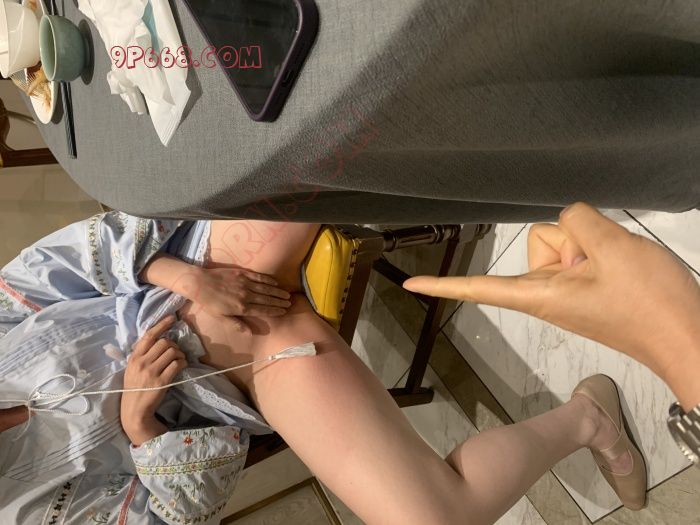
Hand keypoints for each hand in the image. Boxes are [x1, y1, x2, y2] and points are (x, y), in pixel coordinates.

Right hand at [121, 315, 187, 444]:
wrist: (134, 409)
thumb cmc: (134, 387)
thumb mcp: (132, 368)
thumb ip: (142, 354)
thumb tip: (158, 339)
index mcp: (134, 357)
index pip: (149, 335)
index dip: (162, 324)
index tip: (172, 318)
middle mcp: (142, 362)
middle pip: (165, 342)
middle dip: (174, 345)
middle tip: (175, 352)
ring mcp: (151, 372)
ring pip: (173, 352)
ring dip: (180, 354)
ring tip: (179, 360)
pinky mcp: (161, 381)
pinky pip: (177, 365)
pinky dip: (182, 363)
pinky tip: (181, 367)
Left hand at [191, 267, 291, 318]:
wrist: (200, 283)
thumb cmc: (209, 303)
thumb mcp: (221, 318)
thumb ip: (236, 325)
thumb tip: (250, 334)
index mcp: (242, 308)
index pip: (263, 310)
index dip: (274, 311)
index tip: (284, 311)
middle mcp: (246, 295)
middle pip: (267, 299)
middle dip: (279, 302)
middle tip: (289, 303)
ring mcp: (245, 283)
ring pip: (265, 288)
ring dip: (277, 292)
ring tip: (286, 294)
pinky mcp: (242, 273)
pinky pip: (259, 277)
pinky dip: (268, 280)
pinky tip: (275, 283)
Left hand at [404, 203, 699, 408]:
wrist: (688, 336)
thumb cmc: (648, 302)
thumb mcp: (613, 248)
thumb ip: (577, 222)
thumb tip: (567, 223)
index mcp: (539, 293)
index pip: (479, 286)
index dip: (444, 285)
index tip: (409, 285)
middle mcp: (545, 292)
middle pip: (539, 239)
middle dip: (572, 240)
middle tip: (605, 264)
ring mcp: (567, 289)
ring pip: (564, 241)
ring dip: (591, 245)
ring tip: (618, 267)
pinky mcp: (586, 287)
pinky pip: (581, 251)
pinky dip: (599, 250)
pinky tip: (621, 265)